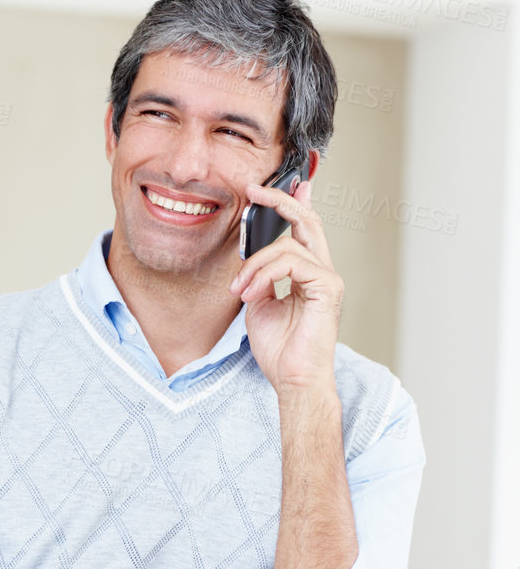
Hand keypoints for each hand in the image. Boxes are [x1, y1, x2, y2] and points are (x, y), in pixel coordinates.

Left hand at [229, 180, 342, 395]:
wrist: (293, 379)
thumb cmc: (279, 350)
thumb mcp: (259, 305)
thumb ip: (260, 279)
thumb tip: (250, 261)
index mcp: (308, 274)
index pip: (303, 229)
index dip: (291, 203)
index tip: (266, 189)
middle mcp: (322, 272)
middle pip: (307, 222)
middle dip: (280, 201)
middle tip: (253, 191)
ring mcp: (328, 278)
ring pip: (288, 246)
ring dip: (254, 265)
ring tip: (239, 290)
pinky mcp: (328, 287)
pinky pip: (292, 263)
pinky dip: (265, 275)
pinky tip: (252, 294)